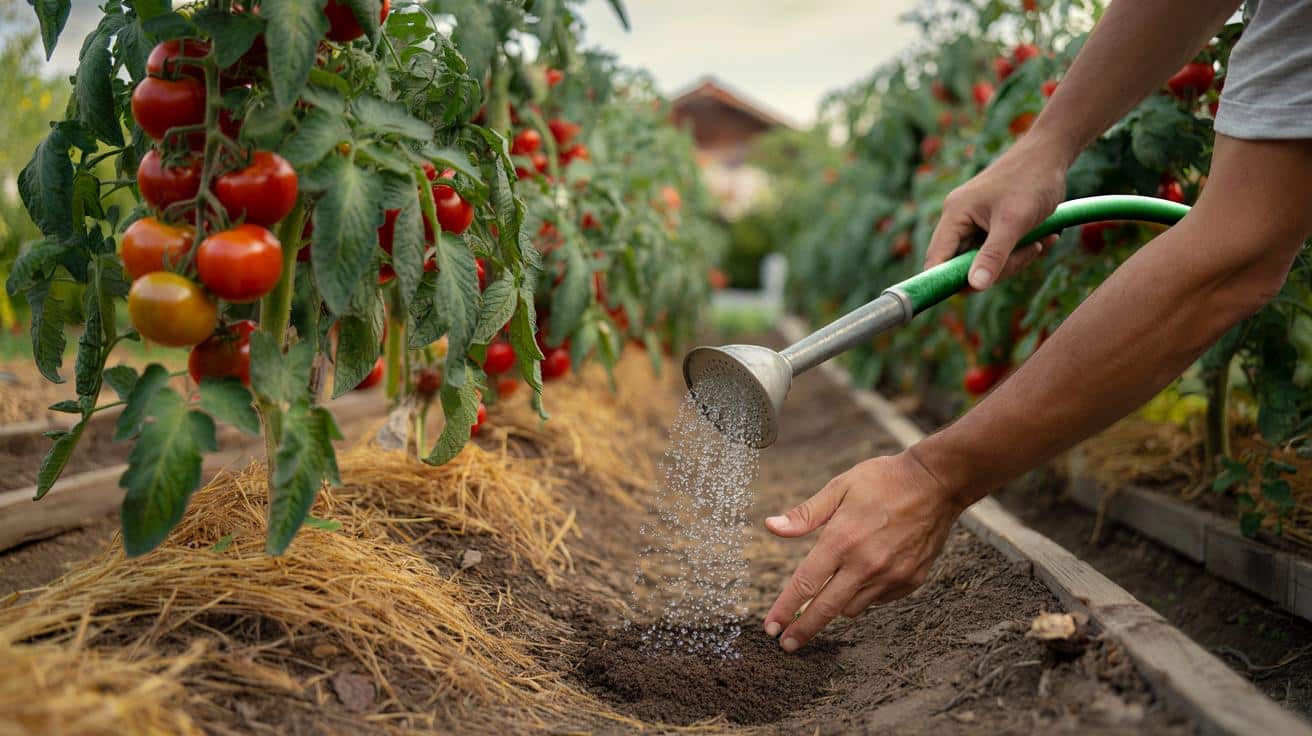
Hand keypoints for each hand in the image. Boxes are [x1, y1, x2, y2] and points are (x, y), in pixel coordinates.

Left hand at [762, 450, 964, 651]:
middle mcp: (865, 565)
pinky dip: (866, 594)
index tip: (770, 628)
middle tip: (787, 645)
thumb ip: (805, 514)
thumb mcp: (839, 487)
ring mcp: (890, 576)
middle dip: (803, 631)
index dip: (784, 610)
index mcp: (842, 541)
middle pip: (826, 610)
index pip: (804, 585)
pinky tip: (867, 573)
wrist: (937, 483)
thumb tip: (771, 527)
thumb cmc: (884, 480)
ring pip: (852, 608)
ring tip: (833, 589)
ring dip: (837, 605)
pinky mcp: (911, 581)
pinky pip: (878, 599)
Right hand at [924, 137, 1068, 289]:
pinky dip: (1020, 250)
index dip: (945, 281)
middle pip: (964, 265)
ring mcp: (975, 222)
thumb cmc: (1031, 180)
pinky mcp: (991, 224)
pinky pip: (999, 250)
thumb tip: (975, 287)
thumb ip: (993, 255)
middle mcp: (959, 219)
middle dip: (998, 267)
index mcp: (954, 215)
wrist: (1050, 153)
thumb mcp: (1014, 221)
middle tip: (1029, 253)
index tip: (971, 292)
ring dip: (1015, 258)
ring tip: (1040, 242)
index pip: (936, 259)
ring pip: (985, 260)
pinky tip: (1042, 237)